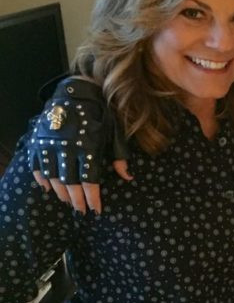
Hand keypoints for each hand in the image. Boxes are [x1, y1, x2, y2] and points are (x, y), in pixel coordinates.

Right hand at [29, 77, 131, 212]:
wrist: (74, 91)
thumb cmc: (98, 113)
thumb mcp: (114, 131)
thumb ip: (120, 155)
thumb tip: (128, 177)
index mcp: (87, 146)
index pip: (90, 181)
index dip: (93, 198)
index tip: (96, 210)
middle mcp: (65, 148)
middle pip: (70, 184)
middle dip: (77, 200)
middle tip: (81, 211)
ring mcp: (48, 145)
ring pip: (52, 178)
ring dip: (61, 193)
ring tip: (68, 201)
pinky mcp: (37, 141)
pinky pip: (36, 166)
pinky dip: (42, 179)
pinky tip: (49, 188)